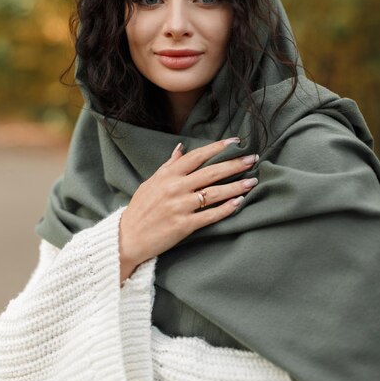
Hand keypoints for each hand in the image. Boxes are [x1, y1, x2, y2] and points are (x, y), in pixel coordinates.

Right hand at [119, 138, 257, 282]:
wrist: (127, 238)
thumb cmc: (140, 209)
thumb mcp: (151, 182)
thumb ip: (168, 166)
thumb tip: (181, 148)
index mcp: (168, 175)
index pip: (197, 156)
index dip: (217, 147)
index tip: (235, 142)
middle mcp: (175, 188)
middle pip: (211, 172)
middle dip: (234, 164)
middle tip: (253, 158)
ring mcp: (180, 206)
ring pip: (214, 193)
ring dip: (236, 187)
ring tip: (252, 181)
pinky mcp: (184, 225)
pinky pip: (210, 215)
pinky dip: (226, 209)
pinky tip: (239, 203)